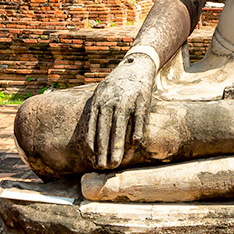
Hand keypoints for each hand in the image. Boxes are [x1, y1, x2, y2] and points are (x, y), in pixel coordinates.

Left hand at [86, 54, 155, 169]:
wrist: (136, 65)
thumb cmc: (117, 84)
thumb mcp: (102, 94)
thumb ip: (97, 112)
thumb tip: (91, 134)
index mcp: (99, 101)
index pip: (93, 126)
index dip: (93, 143)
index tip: (91, 159)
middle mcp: (111, 101)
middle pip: (105, 129)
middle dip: (103, 150)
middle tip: (102, 167)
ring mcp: (127, 100)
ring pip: (119, 127)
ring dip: (117, 146)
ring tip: (115, 162)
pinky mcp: (142, 100)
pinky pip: (138, 118)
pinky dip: (136, 131)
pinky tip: (134, 144)